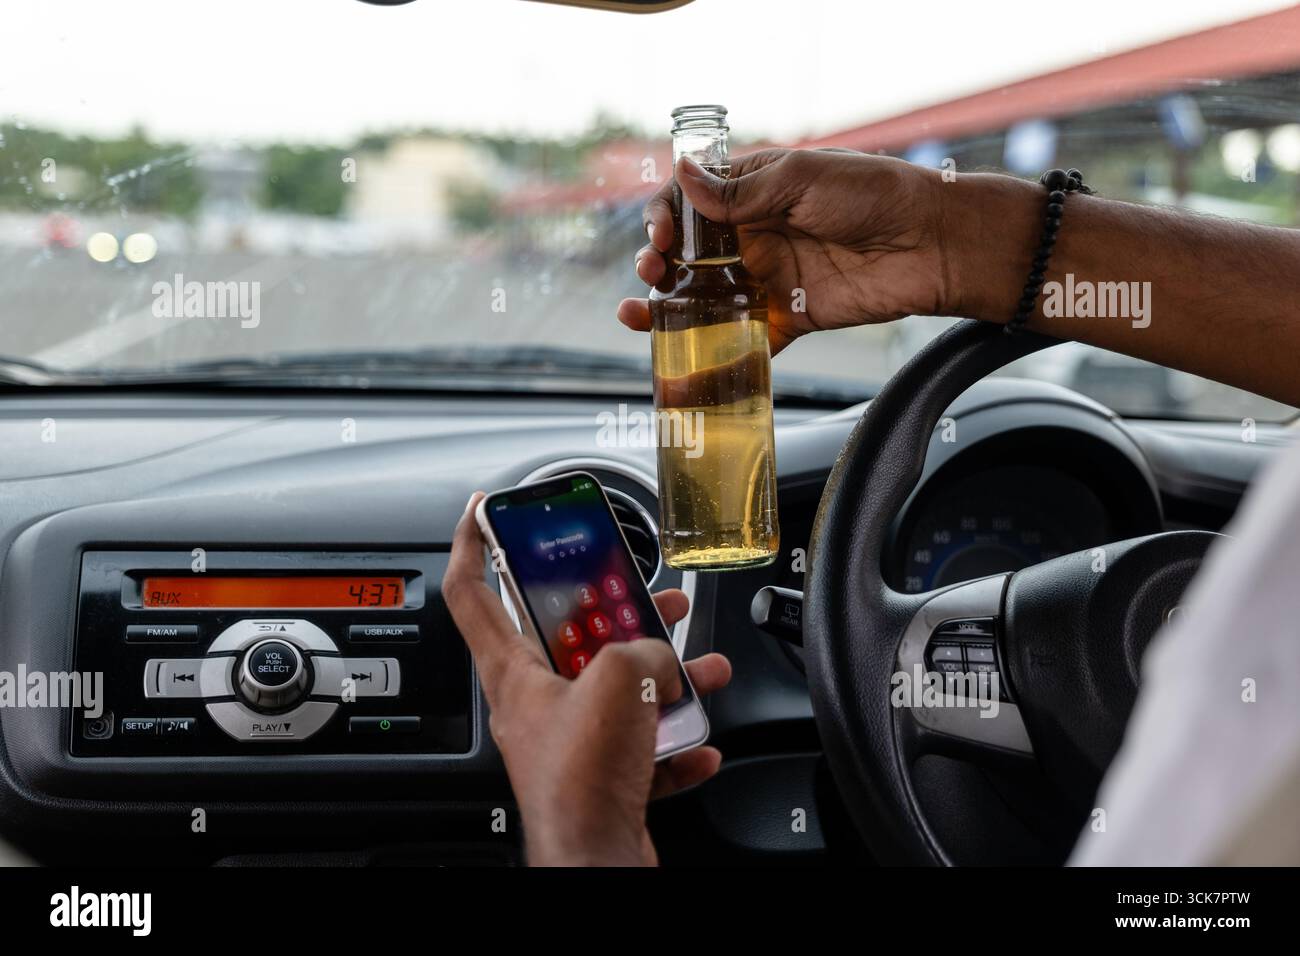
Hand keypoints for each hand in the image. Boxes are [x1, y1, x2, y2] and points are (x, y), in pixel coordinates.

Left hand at [442, 491, 731, 865]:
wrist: (598, 859)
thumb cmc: (582, 779)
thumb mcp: (616, 678)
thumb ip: (640, 647)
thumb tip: (662, 657)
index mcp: (513, 671)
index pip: (471, 592)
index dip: (472, 543)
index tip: (482, 510)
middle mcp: (536, 705)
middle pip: (564, 638)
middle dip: (610, 611)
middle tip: (635, 591)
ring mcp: (570, 744)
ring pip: (616, 692)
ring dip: (662, 677)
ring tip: (697, 667)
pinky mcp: (602, 780)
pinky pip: (641, 748)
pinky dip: (673, 742)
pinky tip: (697, 740)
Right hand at [617, 148, 951, 353]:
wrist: (932, 244)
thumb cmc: (876, 195)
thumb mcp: (802, 180)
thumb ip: (741, 191)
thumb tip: (684, 177)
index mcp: (755, 191)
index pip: (690, 200)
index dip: (664, 216)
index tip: (659, 235)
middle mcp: (754, 234)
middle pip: (686, 252)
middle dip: (656, 262)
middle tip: (651, 272)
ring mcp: (768, 279)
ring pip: (702, 298)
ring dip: (665, 306)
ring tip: (638, 314)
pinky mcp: (786, 319)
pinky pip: (740, 342)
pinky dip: (709, 359)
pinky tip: (678, 365)